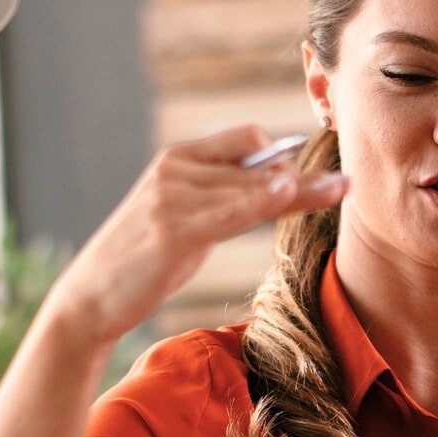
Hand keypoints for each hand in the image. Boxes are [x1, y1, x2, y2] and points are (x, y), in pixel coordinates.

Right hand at [41, 125, 346, 350]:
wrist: (91, 298)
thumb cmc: (144, 261)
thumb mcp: (187, 220)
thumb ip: (224, 199)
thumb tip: (276, 184)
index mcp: (178, 159)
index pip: (245, 138)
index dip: (282, 155)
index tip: (315, 176)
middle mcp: (176, 169)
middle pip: (257, 163)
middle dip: (303, 177)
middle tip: (346, 183)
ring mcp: (172, 196)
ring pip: (253, 187)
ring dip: (300, 190)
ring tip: (341, 188)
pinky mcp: (173, 228)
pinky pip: (232, 211)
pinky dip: (265, 200)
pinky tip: (290, 192)